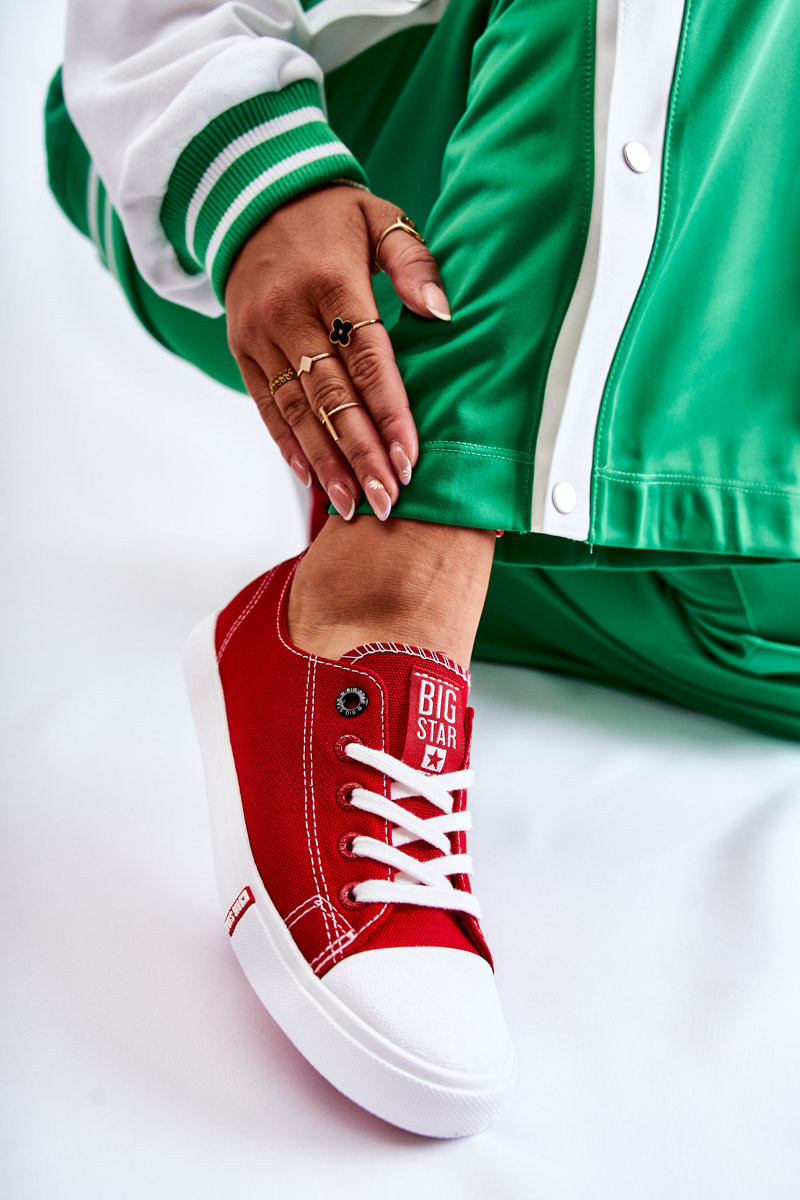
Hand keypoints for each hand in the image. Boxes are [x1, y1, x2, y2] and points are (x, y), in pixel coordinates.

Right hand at [225, 183, 450, 520]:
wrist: (251, 197)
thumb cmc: (331, 216)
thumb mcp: (380, 217)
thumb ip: (414, 262)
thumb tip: (440, 312)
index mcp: (332, 283)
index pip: (367, 361)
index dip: (389, 413)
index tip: (410, 458)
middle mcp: (291, 315)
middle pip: (332, 398)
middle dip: (361, 455)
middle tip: (386, 501)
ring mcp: (261, 336)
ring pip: (298, 412)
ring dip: (327, 463)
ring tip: (353, 505)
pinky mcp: (242, 350)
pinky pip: (267, 406)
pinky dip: (290, 446)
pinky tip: (313, 480)